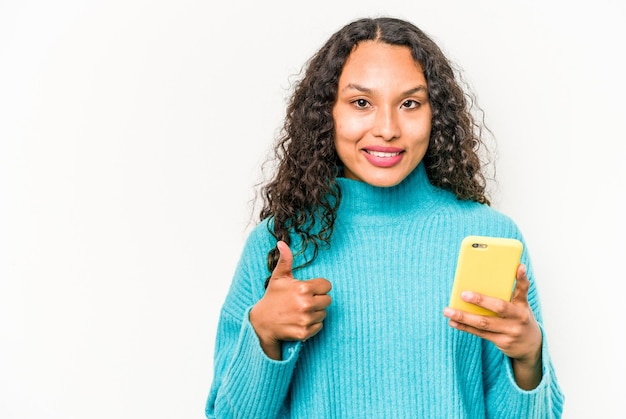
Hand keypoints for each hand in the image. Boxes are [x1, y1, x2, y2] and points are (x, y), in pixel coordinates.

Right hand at [249, 241, 331, 359]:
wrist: (261, 323)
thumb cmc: (272, 298)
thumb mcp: (278, 278)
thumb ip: (285, 260)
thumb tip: (282, 243)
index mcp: (303, 288)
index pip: (327, 286)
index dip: (319, 287)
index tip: (309, 290)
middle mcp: (306, 304)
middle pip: (328, 300)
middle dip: (318, 300)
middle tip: (304, 301)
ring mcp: (306, 319)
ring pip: (324, 313)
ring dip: (315, 313)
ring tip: (301, 311)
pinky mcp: (305, 332)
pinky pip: (319, 326)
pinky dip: (312, 325)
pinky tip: (300, 321)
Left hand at [443, 264, 542, 388]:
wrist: (531, 346)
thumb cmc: (518, 318)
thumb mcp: (519, 305)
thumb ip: (508, 293)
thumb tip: (486, 278)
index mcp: (522, 304)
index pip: (523, 289)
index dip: (521, 278)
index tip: (519, 266)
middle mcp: (519, 317)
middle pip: (499, 307)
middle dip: (480, 300)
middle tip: (463, 294)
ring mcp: (511, 331)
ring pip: (484, 323)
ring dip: (464, 316)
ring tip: (447, 310)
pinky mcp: (502, 342)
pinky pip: (480, 333)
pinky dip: (464, 327)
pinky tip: (453, 321)